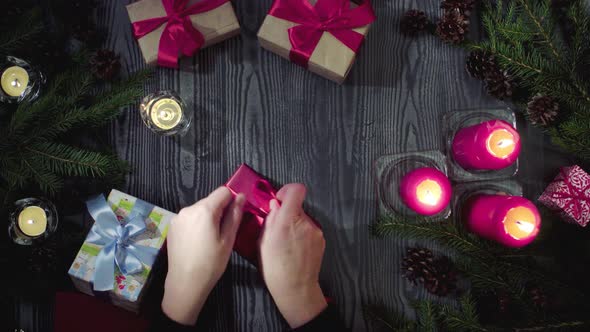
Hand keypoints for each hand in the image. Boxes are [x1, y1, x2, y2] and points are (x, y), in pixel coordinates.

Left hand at [162, 187, 244, 324]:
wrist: (185, 282)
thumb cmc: (211, 263)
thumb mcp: (228, 239)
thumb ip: (235, 215)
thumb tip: (241, 196)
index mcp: (204, 210)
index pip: (223, 191)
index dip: (232, 200)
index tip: (234, 216)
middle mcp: (188, 209)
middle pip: (210, 200)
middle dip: (219, 211)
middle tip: (223, 232)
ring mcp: (178, 217)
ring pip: (200, 209)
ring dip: (208, 217)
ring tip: (210, 239)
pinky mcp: (172, 226)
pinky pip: (190, 218)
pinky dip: (197, 224)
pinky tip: (198, 242)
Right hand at [259, 183, 327, 327]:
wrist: (296, 288)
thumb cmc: (275, 268)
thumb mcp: (263, 242)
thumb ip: (271, 219)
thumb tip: (276, 205)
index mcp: (288, 221)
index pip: (296, 190)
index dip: (287, 191)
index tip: (280, 200)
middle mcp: (305, 223)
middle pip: (297, 206)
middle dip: (288, 213)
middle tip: (278, 228)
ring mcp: (315, 231)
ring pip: (303, 219)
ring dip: (295, 225)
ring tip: (287, 243)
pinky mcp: (321, 239)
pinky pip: (309, 229)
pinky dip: (302, 234)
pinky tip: (296, 249)